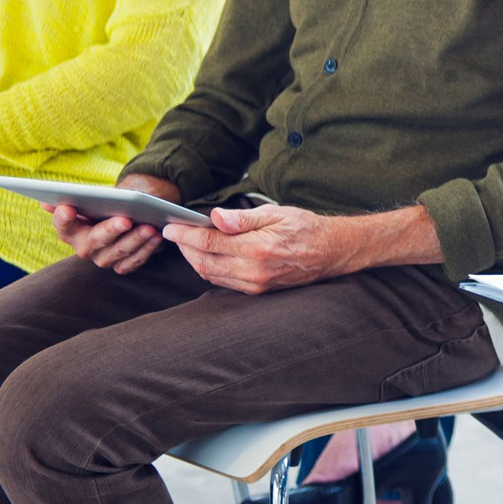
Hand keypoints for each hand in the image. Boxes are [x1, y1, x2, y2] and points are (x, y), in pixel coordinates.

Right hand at [54, 173, 180, 273]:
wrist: (127, 216)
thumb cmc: (106, 206)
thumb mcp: (93, 199)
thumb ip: (73, 199)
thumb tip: (44, 202)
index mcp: (71, 231)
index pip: (63, 225)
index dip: (63, 218)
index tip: (67, 207)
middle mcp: (84, 248)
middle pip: (94, 241)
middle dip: (110, 230)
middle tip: (125, 219)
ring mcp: (103, 259)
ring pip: (118, 252)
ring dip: (135, 239)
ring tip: (150, 227)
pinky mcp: (122, 266)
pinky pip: (134, 261)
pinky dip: (147, 249)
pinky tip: (157, 236)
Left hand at [163, 203, 350, 294]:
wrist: (332, 252)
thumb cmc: (306, 227)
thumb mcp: (277, 213)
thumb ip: (243, 218)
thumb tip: (215, 218)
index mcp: (256, 248)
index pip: (208, 242)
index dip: (185, 235)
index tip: (170, 227)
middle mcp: (253, 271)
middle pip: (203, 261)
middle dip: (184, 248)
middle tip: (175, 234)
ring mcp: (254, 284)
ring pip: (210, 274)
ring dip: (194, 260)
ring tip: (187, 244)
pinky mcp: (257, 290)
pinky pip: (223, 282)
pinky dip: (209, 269)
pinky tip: (207, 256)